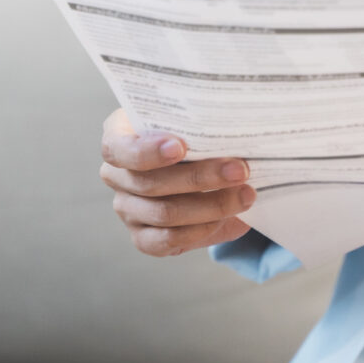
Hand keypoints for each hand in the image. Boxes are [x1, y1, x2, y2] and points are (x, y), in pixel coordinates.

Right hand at [99, 109, 255, 256]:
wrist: (208, 169)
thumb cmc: (198, 136)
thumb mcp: (196, 122)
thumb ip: (204, 123)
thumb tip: (237, 129)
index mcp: (120, 137)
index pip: (117, 147)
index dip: (146, 150)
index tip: (180, 147)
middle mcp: (117, 175)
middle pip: (150, 183)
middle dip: (201, 177)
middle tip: (240, 170)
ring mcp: (127, 208)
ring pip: (164, 213)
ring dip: (212, 205)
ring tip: (246, 194)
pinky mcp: (143, 236)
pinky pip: (167, 240)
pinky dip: (202, 230)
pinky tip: (228, 217)